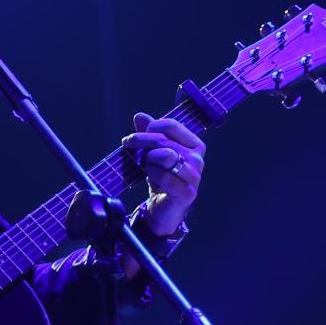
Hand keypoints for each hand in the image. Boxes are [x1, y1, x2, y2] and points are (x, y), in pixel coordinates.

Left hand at [121, 112, 205, 235]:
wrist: (164, 209)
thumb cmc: (162, 178)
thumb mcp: (154, 153)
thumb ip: (149, 134)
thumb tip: (139, 116)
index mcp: (194, 145)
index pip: (172, 125)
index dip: (151, 126)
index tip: (138, 133)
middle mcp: (197, 159)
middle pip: (164, 140)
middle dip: (141, 140)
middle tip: (127, 143)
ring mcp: (194, 176)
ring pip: (166, 155)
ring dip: (148, 157)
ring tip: (142, 162)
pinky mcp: (187, 193)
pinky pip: (165, 176)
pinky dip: (152, 172)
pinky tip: (148, 173)